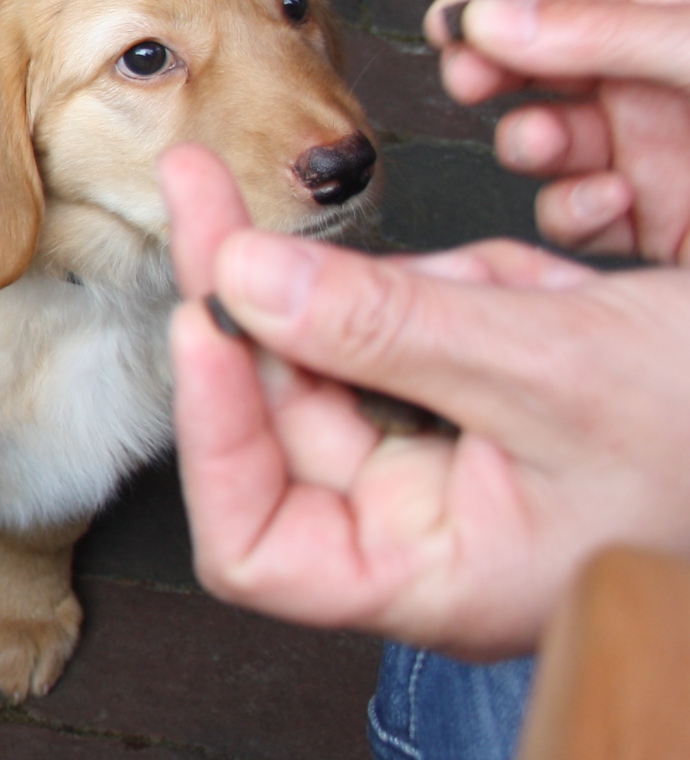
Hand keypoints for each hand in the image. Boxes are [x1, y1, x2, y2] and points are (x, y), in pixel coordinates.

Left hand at [161, 143, 689, 659]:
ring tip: (521, 288)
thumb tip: (241, 279)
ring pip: (354, 355)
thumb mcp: (559, 366)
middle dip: (266, 303)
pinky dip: (471, 288)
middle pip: (278, 418)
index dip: (211, 434)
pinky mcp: (491, 406)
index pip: (253, 546)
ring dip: (404, 294)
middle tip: (208, 181)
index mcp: (438, 577)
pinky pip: (431, 331)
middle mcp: (431, 534)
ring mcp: (458, 468)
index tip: (200, 317)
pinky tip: (548, 291)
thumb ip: (389, 325)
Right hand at [428, 0, 689, 264]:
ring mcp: (648, 148)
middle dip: (492, 70)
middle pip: (537, 58)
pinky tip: (610, 201)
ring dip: (527, 143)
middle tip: (468, 81)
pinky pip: (576, 214)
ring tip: (542, 145)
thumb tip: (490, 21)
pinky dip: (575, 212)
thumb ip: (602, 32)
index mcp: (673, 6)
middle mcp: (651, 76)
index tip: (449, 21)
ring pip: (543, 138)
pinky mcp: (650, 218)